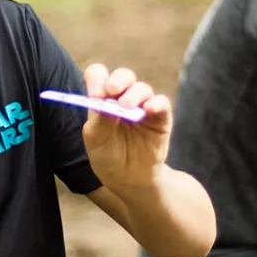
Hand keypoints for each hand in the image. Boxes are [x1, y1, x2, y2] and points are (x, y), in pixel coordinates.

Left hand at [80, 63, 172, 191]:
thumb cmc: (109, 158)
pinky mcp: (160, 118)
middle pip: (123, 77)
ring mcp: (143, 107)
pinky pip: (162, 103)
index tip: (95, 95)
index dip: (96, 79)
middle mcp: (123, 99)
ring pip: (142, 89)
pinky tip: (149, 109)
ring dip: (134, 94)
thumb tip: (104, 99)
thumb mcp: (96, 140)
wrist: (129, 180)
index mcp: (103, 100)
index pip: (98, 76)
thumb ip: (99, 119)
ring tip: (127, 107)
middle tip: (112, 91)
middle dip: (118, 80)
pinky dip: (156, 103)